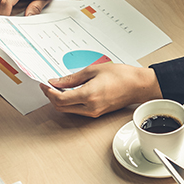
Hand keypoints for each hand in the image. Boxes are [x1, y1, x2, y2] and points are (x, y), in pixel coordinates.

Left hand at [41, 63, 159, 117]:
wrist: (139, 86)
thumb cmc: (122, 76)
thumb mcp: (93, 70)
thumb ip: (72, 78)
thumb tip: (57, 82)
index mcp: (88, 95)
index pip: (60, 98)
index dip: (48, 92)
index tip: (44, 84)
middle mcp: (90, 107)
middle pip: (61, 107)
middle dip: (51, 97)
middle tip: (47, 86)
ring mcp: (93, 112)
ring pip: (68, 110)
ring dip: (59, 100)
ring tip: (57, 87)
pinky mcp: (97, 113)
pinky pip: (77, 110)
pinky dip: (69, 102)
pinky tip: (69, 92)